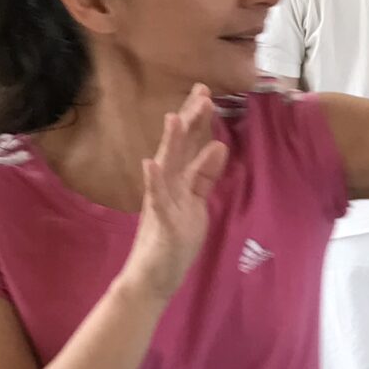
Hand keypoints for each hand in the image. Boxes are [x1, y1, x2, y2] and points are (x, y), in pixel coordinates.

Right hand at [118, 86, 229, 301]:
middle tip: (201, 91)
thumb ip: (205, 176)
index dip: (198, 120)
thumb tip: (218, 146)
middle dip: (190, 120)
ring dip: (170, 143)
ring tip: (174, 117)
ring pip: (167, 168)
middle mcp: (167, 186)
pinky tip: (150, 164)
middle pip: (179, 148)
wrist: (152, 277)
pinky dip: (154, 182)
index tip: (207, 93)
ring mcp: (162, 203)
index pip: (189, 145)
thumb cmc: (174, 240)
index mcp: (178, 181)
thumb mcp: (196, 203)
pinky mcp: (160, 223)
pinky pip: (156, 200)